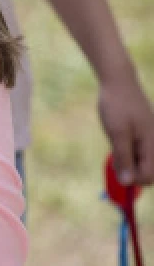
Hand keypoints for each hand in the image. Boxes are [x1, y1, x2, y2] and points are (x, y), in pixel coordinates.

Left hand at [98, 70, 153, 185]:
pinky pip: (137, 150)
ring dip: (126, 159)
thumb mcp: (117, 133)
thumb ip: (124, 157)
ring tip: (116, 139)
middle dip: (130, 170)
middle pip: (146, 171)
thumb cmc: (117, 106)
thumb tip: (127, 183)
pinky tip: (118, 135)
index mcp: (151, 145)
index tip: (117, 168)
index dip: (132, 180)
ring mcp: (149, 138)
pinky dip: (126, 149)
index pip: (148, 177)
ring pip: (140, 160)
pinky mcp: (143, 133)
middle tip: (115, 153)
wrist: (119, 82)